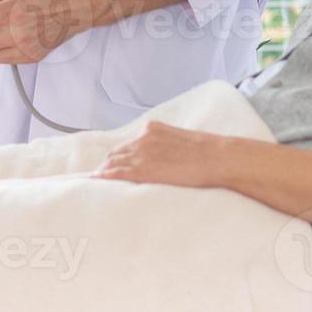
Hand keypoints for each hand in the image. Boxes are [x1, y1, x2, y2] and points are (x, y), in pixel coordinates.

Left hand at [94, 121, 227, 187]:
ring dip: (104, 172)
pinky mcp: (144, 169)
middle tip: (99, 176)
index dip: (118, 155)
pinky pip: (118, 173)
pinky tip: (97, 182)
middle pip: (117, 152)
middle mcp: (143, 137)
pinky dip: (105, 177)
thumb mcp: (182, 141)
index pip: (128, 143)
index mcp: (153, 128)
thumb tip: (163, 160)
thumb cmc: (206, 152)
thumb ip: (166, 146)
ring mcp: (142, 152)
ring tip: (94, 182)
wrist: (216, 157)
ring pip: (114, 162)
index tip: (110, 164)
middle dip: (108, 164)